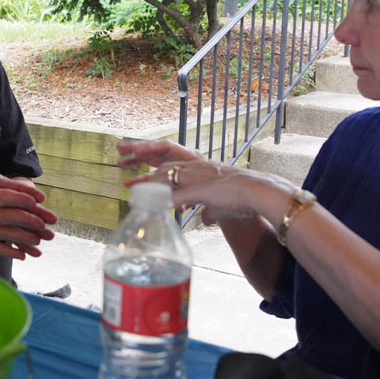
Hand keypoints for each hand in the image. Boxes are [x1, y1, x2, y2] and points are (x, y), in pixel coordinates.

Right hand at [0, 139, 58, 259]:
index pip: (4, 198)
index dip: (22, 199)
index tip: (37, 201)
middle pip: (9, 217)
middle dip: (30, 221)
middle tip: (46, 223)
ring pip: (5, 235)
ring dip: (24, 238)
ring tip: (39, 240)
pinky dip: (8, 252)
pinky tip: (22, 256)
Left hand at [120, 140, 293, 225]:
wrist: (259, 194)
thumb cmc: (244, 200)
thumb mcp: (222, 206)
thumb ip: (211, 211)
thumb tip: (205, 219)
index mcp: (199, 169)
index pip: (170, 165)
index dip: (151, 168)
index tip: (134, 170)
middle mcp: (196, 168)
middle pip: (161, 163)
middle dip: (140, 160)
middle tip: (120, 160)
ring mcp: (197, 178)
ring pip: (164, 176)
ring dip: (145, 180)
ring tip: (127, 182)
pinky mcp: (200, 189)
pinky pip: (175, 194)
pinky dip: (159, 198)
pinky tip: (146, 201)